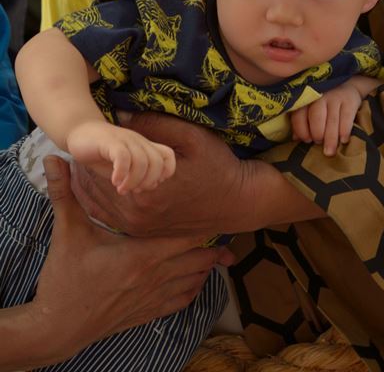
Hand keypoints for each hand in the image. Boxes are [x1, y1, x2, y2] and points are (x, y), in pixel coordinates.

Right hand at [16, 156, 232, 368]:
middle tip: (228, 234)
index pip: (183, 237)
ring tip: (221, 254)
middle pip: (196, 260)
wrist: (58, 326)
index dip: (201, 225)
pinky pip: (180, 301)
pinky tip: (197, 281)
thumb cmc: (64, 277)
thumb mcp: (67, 231)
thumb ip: (63, 193)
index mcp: (141, 254)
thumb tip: (53, 158)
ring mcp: (152, 298)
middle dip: (212, 247)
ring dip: (206, 268)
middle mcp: (153, 277)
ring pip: (192, 281)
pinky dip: (194, 290)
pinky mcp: (146, 314)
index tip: (215, 212)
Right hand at [66, 120, 175, 194]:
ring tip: (121, 189)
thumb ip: (138, 174)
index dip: (164, 172)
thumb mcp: (124, 165)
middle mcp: (138, 141)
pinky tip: (114, 181)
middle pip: (157, 162)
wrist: (79, 131)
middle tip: (133, 190)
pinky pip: (123, 157)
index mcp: (144, 146)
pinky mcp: (110, 141)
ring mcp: (125, 140)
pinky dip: (121, 173)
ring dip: (133, 181)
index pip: (168, 156)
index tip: (148, 184)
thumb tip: (153, 185)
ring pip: (142, 161)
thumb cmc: (102, 152)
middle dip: (148, 181)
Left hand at [71, 112, 323, 237]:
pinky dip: (96, 201)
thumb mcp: (190, 137)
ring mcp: (139, 227)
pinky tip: (92, 186)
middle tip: (75, 150)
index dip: (90, 151)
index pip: (101, 169)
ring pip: (98, 205)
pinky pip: (108, 217)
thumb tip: (119, 113)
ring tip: (79, 165)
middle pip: (95, 188)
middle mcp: (137, 214)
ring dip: (86, 185)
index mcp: (145, 190)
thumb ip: (154, 124)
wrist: (238, 203)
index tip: (84, 136)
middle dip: (84, 168)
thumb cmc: (218, 166)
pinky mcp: (143, 233)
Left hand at [290, 79, 363, 155]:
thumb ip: (302, 122)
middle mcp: (320, 96)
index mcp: (307, 99)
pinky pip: (347, 118)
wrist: (347, 86)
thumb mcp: (311, 108)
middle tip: (318, 143)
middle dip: (317, 133)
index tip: (306, 141)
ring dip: (330, 138)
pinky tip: (343, 140)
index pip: (299, 115)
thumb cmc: (324, 103)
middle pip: (316, 117)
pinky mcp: (350, 101)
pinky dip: (345, 131)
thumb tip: (295, 138)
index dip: (301, 130)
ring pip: (332, 120)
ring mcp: (335, 97)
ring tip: (329, 151)